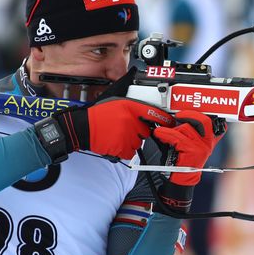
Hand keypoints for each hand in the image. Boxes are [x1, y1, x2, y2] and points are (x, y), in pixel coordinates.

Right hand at [53, 97, 174, 159]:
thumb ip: (133, 107)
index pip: (153, 113)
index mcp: (130, 106)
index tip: (171, 122)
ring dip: (130, 141)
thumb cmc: (98, 116)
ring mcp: (127, 135)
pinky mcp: (122, 147)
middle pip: (145, 130)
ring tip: (116, 134)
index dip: (164, 119)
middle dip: (138, 131)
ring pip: (138, 142)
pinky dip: (124, 150)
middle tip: (123, 128)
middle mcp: (131, 120)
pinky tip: (114, 142)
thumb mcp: (116, 102)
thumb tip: (148, 111)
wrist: (82, 128)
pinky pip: (130, 152)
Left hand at [152, 110, 224, 212]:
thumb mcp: (189, 144)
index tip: (193, 109)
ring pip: (186, 128)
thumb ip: (187, 132)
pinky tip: (159, 133)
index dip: (205, 114)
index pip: (214, 122)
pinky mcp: (192, 151)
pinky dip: (165, 134)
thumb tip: (174, 118)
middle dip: (190, 114)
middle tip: (179, 115)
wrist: (182, 179)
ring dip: (172, 129)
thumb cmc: (183, 161)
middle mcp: (209, 143)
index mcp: (210, 140)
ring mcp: (202, 147)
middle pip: (204, 120)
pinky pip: (176, 137)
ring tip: (164, 132)